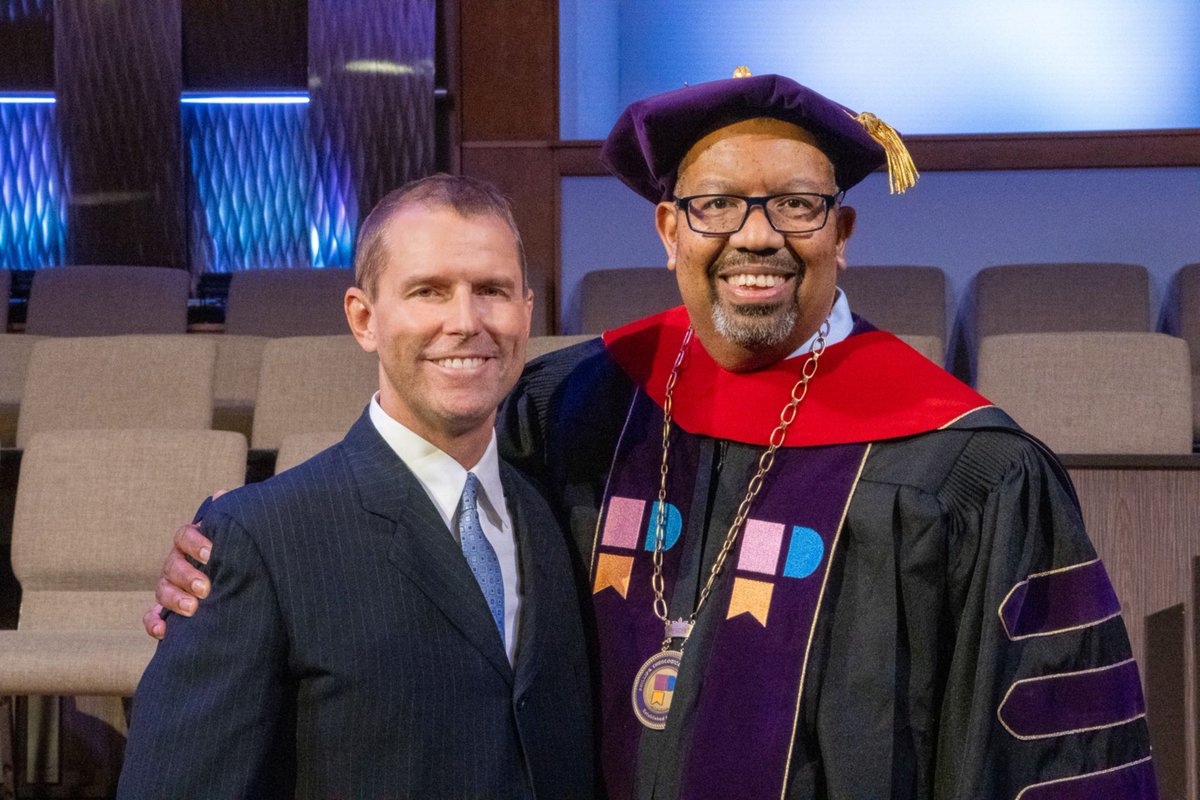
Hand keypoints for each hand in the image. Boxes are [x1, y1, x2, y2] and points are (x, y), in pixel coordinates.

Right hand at [143, 493, 223, 639]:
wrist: (238, 588)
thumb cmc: (234, 556)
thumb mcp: (235, 539)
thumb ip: (228, 521)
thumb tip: (221, 493)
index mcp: (193, 543)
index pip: (184, 536)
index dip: (194, 542)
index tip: (210, 552)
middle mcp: (178, 563)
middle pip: (172, 565)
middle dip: (186, 576)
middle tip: (205, 588)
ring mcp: (170, 587)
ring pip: (162, 590)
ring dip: (174, 599)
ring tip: (192, 609)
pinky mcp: (166, 611)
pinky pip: (152, 617)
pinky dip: (154, 624)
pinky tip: (164, 632)